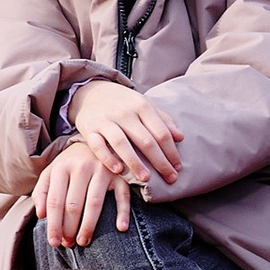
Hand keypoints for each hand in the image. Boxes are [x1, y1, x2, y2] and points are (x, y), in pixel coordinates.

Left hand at [37, 139, 142, 248]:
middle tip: (68, 244)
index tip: (54, 242)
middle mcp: (82, 166)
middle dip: (69, 228)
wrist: (98, 140)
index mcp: (62, 166)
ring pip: (94, 203)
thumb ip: (43, 190)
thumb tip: (41, 215)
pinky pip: (122, 196)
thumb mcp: (53, 171)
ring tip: (84, 241)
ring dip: (89, 226)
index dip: (53, 224)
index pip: (55, 200)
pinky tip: (121, 229)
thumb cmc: (72, 163)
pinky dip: (123, 212)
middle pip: (73, 204)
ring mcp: (103, 169)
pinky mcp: (120, 174)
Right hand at [69, 79, 183, 186]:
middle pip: (145, 140)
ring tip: (146, 179)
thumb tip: (180, 137)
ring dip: (135, 163)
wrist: (91, 91)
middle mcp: (124, 113)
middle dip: (160, 162)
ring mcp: (106, 121)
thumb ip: (163, 120)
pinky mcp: (89, 129)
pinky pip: (98, 145)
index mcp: (142, 106)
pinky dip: (107, 158)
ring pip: (122, 144)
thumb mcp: (144, 105)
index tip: (178, 167)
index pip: (161, 132)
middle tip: (170, 178)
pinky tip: (118, 170)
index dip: (171, 152)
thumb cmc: (124, 103)